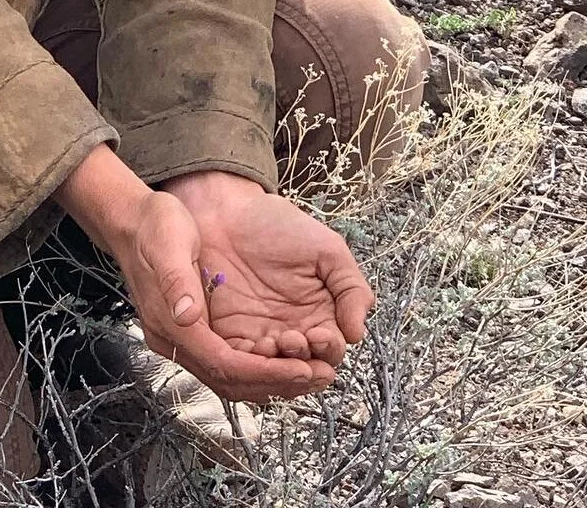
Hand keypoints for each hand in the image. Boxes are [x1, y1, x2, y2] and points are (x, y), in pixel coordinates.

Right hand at [55, 148, 365, 401]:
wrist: (133, 220)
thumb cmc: (154, 225)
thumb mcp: (167, 240)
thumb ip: (176, 279)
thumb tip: (187, 316)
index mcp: (170, 321)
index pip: (222, 364)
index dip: (264, 373)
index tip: (302, 369)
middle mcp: (174, 339)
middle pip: (230, 381)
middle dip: (276, 383)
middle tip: (319, 375)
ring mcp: (181, 338)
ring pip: (231, 378)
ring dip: (272, 380)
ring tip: (311, 372)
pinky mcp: (191, 331)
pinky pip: (228, 362)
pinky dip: (259, 367)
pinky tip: (284, 357)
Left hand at [161, 170, 373, 372]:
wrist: (229, 210)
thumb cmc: (279, 225)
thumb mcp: (327, 249)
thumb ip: (351, 288)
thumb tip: (358, 333)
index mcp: (320, 317)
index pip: (331, 353)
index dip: (328, 351)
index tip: (319, 334)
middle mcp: (292, 333)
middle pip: (305, 373)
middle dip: (303, 368)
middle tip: (295, 343)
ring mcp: (261, 336)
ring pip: (274, 376)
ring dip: (277, 370)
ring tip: (275, 344)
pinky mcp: (230, 335)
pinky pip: (242, 364)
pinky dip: (250, 366)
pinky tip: (255, 347)